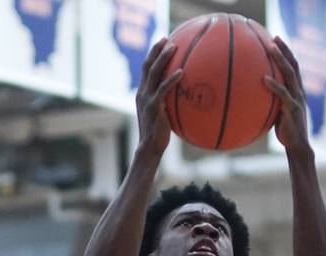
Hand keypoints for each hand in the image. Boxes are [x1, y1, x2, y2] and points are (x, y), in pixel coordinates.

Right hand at [136, 37, 181, 156]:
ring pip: (153, 73)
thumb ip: (167, 103)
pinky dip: (172, 79)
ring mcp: (147, 99)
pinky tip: (181, 72)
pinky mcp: (153, 107)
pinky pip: (163, 89)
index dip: (153, 54)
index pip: (145, 69)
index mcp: (142, 94)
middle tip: (167, 39)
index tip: (162, 42)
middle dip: (156, 50)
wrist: (150, 148)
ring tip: (174, 47)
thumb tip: (183, 98)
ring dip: (163, 58)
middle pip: (147, 66)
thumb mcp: (162, 115)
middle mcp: (142, 93)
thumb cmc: (158, 134)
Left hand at [265, 37, 309, 152]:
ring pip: (290, 75)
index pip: (294, 67)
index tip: (277, 40)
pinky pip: (283, 94)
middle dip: (285, 50)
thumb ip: (272, 103)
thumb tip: (256, 97)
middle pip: (293, 65)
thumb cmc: (285, 131)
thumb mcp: (279, 113)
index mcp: (297, 91)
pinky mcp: (292, 109)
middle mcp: (299, 91)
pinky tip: (264, 79)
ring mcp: (297, 99)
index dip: (287, 53)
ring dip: (281, 60)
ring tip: (271, 49)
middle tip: (275, 37)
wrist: (297, 146)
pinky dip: (274, 86)